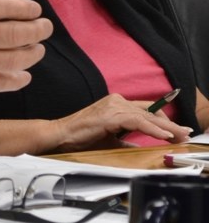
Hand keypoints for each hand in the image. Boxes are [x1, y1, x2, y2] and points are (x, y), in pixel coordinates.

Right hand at [0, 0, 50, 99]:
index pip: (0, 6)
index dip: (23, 7)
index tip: (34, 8)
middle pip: (13, 32)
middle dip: (36, 30)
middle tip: (46, 27)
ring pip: (12, 58)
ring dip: (32, 53)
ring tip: (39, 49)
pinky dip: (16, 79)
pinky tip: (24, 75)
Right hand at [52, 93, 193, 151]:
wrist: (61, 135)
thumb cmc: (80, 137)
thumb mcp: (109, 139)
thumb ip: (125, 139)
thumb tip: (139, 146)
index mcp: (115, 104)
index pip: (146, 110)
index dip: (163, 120)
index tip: (177, 130)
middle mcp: (116, 100)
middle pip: (150, 112)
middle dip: (170, 124)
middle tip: (185, 134)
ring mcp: (113, 106)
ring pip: (147, 116)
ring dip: (166, 128)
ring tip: (179, 136)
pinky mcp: (111, 115)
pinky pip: (138, 121)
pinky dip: (153, 129)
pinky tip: (164, 135)